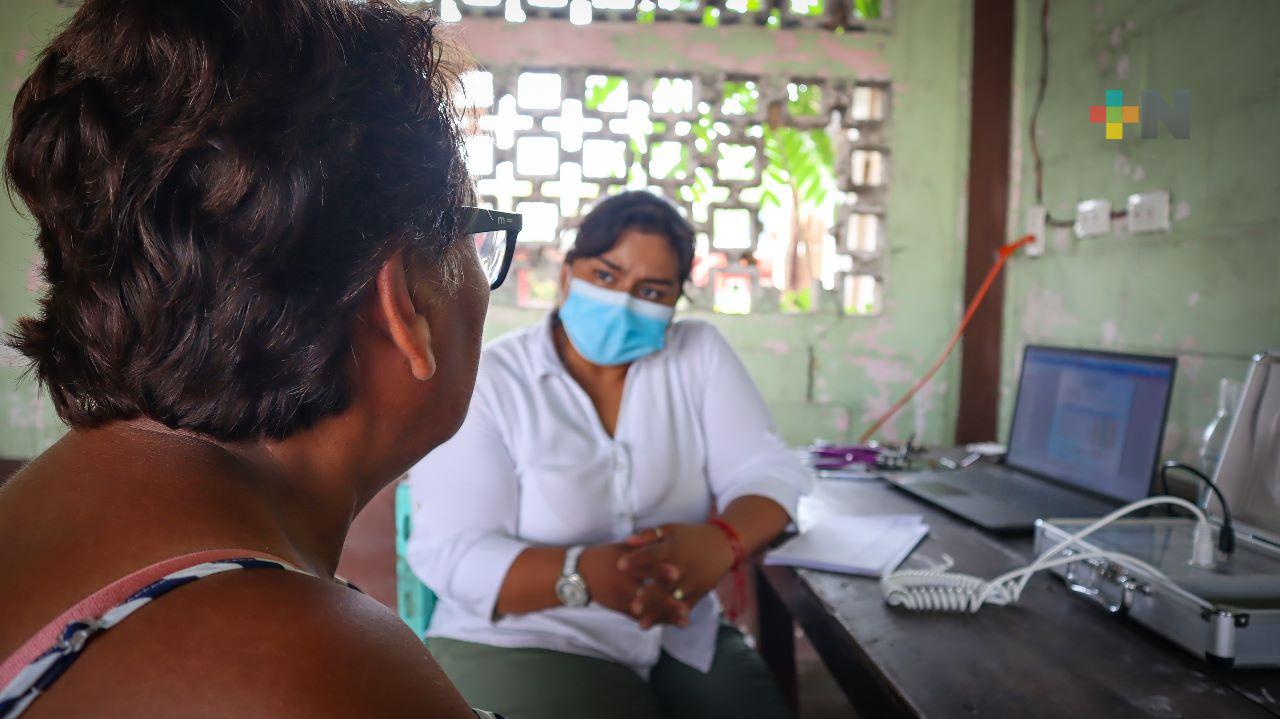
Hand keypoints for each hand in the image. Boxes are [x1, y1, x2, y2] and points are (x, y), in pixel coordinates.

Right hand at [577, 542, 686, 627]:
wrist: (578, 574)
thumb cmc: (602, 557)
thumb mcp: (619, 548)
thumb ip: (640, 545)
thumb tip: (661, 537)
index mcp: (626, 565)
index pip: (645, 568)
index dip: (661, 571)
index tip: (678, 574)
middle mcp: (624, 583)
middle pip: (648, 593)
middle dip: (667, 601)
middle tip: (686, 606)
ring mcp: (621, 598)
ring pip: (646, 609)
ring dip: (666, 615)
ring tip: (685, 620)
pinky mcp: (619, 608)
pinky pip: (638, 617)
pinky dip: (654, 620)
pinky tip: (670, 624)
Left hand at [618, 523, 735, 622]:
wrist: (723, 544)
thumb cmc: (692, 535)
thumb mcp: (671, 529)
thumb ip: (648, 535)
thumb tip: (627, 541)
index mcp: (673, 548)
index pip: (651, 554)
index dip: (636, 559)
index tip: (619, 565)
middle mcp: (682, 566)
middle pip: (662, 583)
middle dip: (648, 596)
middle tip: (632, 607)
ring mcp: (692, 582)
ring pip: (672, 601)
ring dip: (657, 613)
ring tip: (641, 625)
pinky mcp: (699, 592)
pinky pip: (685, 606)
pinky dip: (673, 617)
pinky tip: (660, 626)